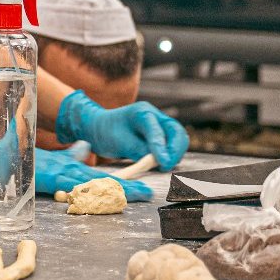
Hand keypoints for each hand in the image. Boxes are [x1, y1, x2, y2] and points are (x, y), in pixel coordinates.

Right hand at [36, 143, 151, 200]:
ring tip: (133, 196)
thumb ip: (74, 155)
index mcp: (78, 169)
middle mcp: (75, 172)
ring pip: (94, 186)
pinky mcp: (54, 180)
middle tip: (146, 193)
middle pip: (106, 182)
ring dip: (114, 192)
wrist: (17, 159)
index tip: (144, 190)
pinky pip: (74, 190)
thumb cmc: (37, 162)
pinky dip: (87, 195)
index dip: (126, 184)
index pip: (107, 178)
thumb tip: (86, 146)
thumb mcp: (59, 158)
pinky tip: (99, 199)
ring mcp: (65, 176)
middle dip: (127, 189)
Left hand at [53, 90, 187, 170]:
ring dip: (175, 154)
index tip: (163, 164)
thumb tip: (159, 162)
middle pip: (176, 131)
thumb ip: (139, 151)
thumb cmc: (107, 133)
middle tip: (166, 166)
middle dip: (175, 151)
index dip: (161, 148)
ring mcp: (160, 124)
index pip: (156, 130)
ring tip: (164, 167)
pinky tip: (165, 164)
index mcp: (142, 112)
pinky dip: (172, 155)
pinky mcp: (162, 135)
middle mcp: (155, 116)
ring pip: (179, 138)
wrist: (100, 129)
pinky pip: (174, 145)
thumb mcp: (119, 143)